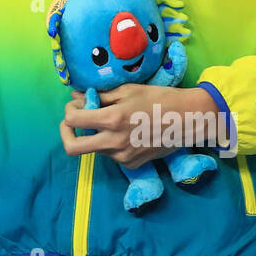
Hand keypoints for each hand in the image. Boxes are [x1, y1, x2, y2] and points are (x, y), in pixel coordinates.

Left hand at [60, 84, 218, 169]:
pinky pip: (110, 155)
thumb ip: (99, 96)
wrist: (189, 120)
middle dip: (66, 133)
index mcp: (113, 120)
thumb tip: (76, 97)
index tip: (77, 105)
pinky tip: (126, 131)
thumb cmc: (159, 99)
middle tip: (72, 122)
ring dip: (93, 136)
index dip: (69, 111)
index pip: (73, 121)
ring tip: (109, 121)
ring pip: (93, 149)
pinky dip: (109, 143)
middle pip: (73, 148)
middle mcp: (115, 142)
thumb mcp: (128, 90)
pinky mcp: (131, 165)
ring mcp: (123, 157)